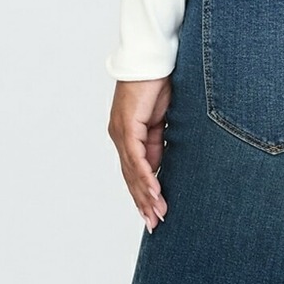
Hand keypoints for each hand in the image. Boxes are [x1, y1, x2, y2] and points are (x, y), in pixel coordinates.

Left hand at [110, 76, 171, 229]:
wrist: (152, 59)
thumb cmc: (158, 83)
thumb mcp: (162, 120)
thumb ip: (159, 141)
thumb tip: (163, 164)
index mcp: (128, 135)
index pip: (135, 172)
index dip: (143, 194)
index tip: (154, 213)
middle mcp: (120, 136)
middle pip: (131, 177)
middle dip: (143, 202)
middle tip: (154, 224)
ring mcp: (121, 132)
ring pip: (133, 172)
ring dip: (146, 195)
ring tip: (157, 214)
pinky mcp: (127, 126)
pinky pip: (137, 158)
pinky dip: (146, 177)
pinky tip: (155, 192)